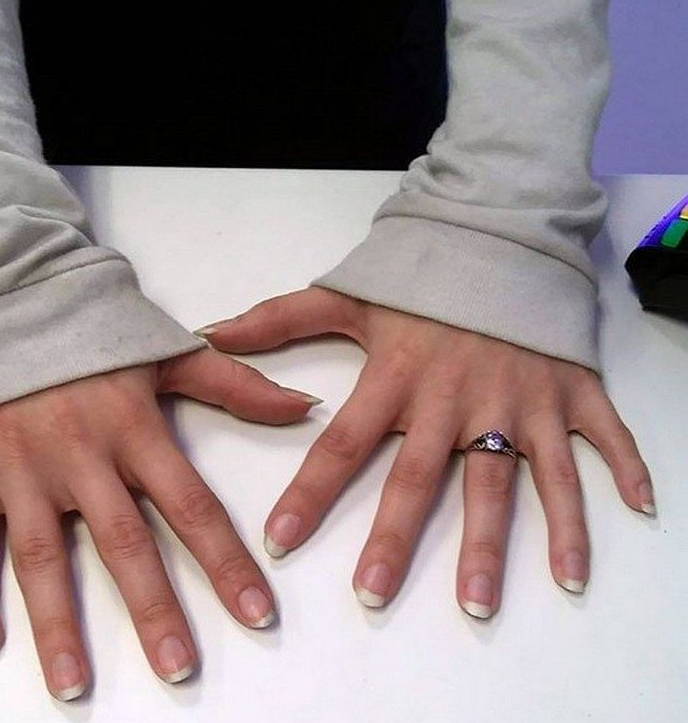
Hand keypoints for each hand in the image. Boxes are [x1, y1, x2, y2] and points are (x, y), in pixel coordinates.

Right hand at [0, 348, 319, 699]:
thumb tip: (305, 405)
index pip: (189, 504)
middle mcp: (69, 455)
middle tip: (177, 671)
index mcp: (127, 429)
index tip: (257, 615)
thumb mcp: (164, 351)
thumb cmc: (86, 330)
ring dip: (47, 622)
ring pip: (25, 554)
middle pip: (116, 542)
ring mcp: (2, 464)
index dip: (226, 561)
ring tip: (71, 684)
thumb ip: (235, 383)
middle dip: (150, 609)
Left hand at [199, 286, 655, 617]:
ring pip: (511, 479)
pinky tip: (619, 529)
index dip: (311, 490)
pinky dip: (620, 477)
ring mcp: (518, 398)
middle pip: (422, 476)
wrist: (499, 231)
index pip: (345, 442)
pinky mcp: (570, 391)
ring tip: (481, 600)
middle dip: (396, 537)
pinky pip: (598, 440)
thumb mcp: (350, 292)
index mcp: (399, 374)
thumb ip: (280, 319)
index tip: (281, 540)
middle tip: (372, 595)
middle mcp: (456, 396)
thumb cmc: (423, 274)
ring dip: (501, 541)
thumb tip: (211, 335)